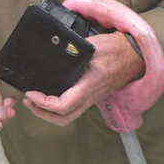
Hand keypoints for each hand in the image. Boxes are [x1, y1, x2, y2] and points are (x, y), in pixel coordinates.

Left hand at [23, 32, 144, 127]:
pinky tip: (50, 94)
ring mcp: (92, 98)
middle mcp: (90, 97)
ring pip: (68, 116)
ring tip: (35, 99)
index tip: (30, 93)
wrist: (135, 55)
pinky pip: (72, 108)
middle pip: (63, 118)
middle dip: (41, 113)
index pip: (63, 105)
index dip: (43, 103)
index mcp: (90, 86)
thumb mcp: (93, 45)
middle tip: (28, 100)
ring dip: (48, 112)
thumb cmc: (116, 49)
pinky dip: (57, 106)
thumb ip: (73, 48)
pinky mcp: (91, 96)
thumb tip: (54, 48)